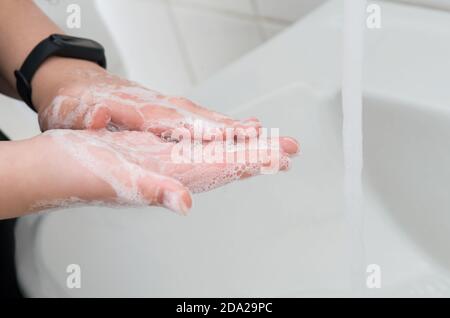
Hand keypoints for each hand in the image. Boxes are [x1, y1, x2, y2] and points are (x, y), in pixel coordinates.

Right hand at [29, 129, 297, 214]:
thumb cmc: (82, 176)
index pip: (225, 169)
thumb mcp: (119, 181)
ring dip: (242, 149)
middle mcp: (175, 172)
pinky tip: (226, 141)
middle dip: (260, 155)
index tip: (281, 156)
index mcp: (173, 177)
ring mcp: (167, 163)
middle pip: (228, 164)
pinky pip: (194, 148)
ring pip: (215, 156)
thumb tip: (184, 204)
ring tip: (268, 143)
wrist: (56, 170)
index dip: (254, 162)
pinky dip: (215, 143)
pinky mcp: (156, 152)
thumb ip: (154, 192)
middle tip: (290, 148)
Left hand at [33, 59, 260, 139]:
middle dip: (233, 128)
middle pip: (201, 118)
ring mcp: (164, 108)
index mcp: (138, 109)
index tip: (229, 135)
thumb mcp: (71, 110)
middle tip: (262, 135)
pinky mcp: (166, 112)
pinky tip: (234, 130)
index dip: (204, 129)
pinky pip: (198, 120)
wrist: (71, 81)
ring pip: (204, 117)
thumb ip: (87, 114)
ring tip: (259, 133)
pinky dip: (219, 125)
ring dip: (232, 126)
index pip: (177, 121)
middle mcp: (158, 107)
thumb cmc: (73, 100)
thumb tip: (101, 116)